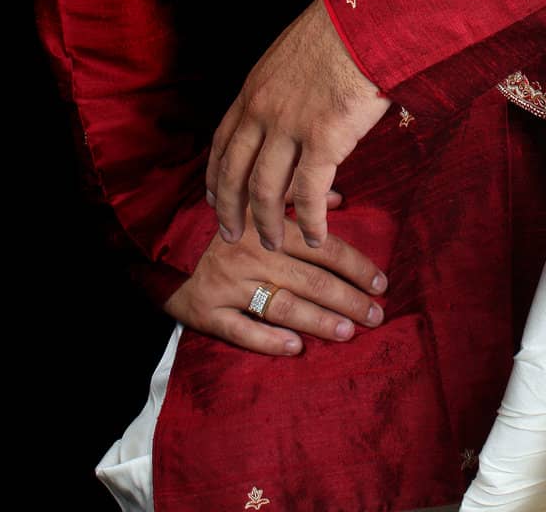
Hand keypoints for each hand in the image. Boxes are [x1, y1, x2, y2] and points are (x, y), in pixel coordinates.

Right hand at [161, 194, 389, 356]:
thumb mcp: (257, 208)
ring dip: (320, 320)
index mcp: (268, 226)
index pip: (323, 246)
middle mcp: (251, 253)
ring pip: (283, 305)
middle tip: (377, 315)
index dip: (356, 265)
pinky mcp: (208, 312)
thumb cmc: (224, 234)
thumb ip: (297, 201)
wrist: (163, 254)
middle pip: (310, 279)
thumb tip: (339, 197)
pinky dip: (269, 340)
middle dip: (349, 299)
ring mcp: (229, 284)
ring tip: (349, 333)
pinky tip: (296, 348)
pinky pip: (242, 330)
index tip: (382, 283)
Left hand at [206, 0, 391, 253]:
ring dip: (267, 223)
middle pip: (235, 173)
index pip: (223, 142)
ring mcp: (290, 127)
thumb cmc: (339, 31)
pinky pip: (308, 193)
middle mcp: (263, 111)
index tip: (214, 198)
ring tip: (273, 243)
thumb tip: (289, 106)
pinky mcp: (323, 140)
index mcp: (254, 89)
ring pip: (266, 190)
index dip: (215, 175)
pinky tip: (316, 236)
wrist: (366, 21)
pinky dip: (309, 221)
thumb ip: (282, 86)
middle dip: (230, 209)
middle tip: (231, 235)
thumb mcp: (292, 54)